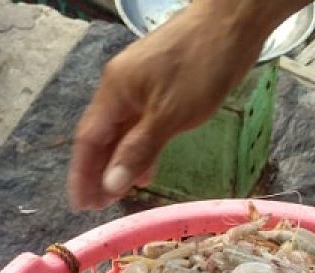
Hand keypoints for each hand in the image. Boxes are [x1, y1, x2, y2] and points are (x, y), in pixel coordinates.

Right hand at [67, 2, 270, 209]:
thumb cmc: (201, 66)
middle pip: (101, 137)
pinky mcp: (162, 86)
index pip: (88, 140)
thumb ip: (138, 150)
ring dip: (119, 163)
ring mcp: (141, 85)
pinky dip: (140, 147)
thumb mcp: (169, 116)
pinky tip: (147, 168)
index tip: (82, 206)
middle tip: (98, 207)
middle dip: (97, 173)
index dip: (83, 175)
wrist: (233, 22)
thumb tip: (110, 185)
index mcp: (115, 92)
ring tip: (119, 195)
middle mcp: (121, 88)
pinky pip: (141, 123)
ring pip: (122, 131)